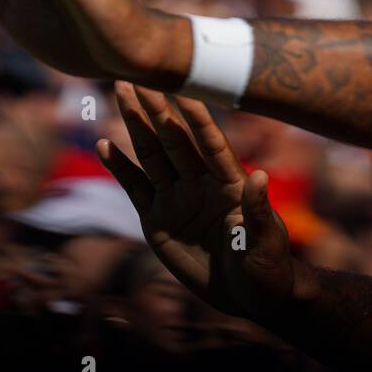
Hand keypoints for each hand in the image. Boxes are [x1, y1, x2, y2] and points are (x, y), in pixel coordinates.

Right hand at [97, 83, 300, 319]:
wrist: (249, 296)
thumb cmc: (267, 267)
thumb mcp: (265, 242)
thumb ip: (258, 211)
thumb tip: (260, 177)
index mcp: (230, 182)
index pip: (211, 144)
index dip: (198, 118)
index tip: (185, 89)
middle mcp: (201, 183)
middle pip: (175, 140)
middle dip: (157, 109)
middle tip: (138, 76)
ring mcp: (177, 198)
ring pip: (152, 155)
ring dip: (135, 125)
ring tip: (121, 93)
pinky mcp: (157, 219)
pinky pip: (135, 187)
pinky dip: (120, 167)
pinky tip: (104, 144)